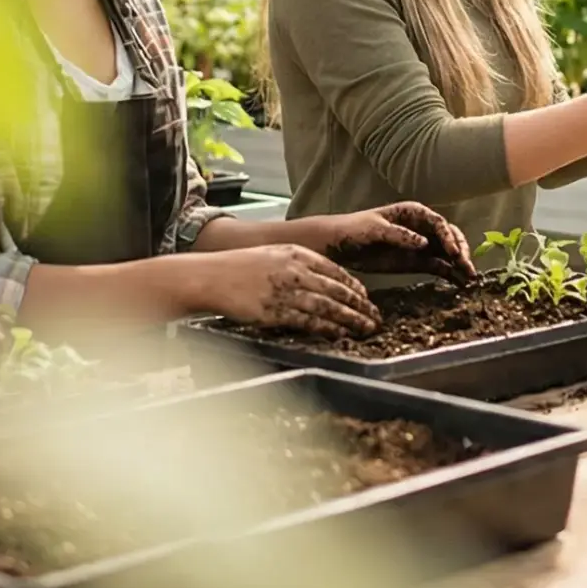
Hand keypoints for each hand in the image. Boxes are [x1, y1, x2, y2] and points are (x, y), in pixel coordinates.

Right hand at [200, 245, 380, 336]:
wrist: (210, 276)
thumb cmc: (238, 267)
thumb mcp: (273, 255)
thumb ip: (298, 264)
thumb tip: (321, 280)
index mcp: (296, 253)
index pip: (335, 270)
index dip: (354, 286)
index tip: (366, 298)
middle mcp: (295, 271)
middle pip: (337, 289)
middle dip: (360, 305)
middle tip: (376, 317)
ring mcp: (286, 291)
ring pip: (328, 306)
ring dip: (351, 319)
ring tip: (367, 328)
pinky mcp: (275, 311)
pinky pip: (309, 321)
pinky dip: (328, 328)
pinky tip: (340, 334)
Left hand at [294, 202, 477, 284]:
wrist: (338, 246)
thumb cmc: (354, 229)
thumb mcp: (374, 229)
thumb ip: (399, 235)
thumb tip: (424, 243)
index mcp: (413, 213)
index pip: (438, 223)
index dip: (449, 237)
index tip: (453, 253)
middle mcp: (422, 228)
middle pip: (450, 237)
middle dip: (460, 251)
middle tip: (467, 267)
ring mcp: (422, 245)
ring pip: (448, 253)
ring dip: (460, 264)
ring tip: (470, 279)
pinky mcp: (418, 262)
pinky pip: (439, 267)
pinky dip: (451, 274)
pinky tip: (461, 284)